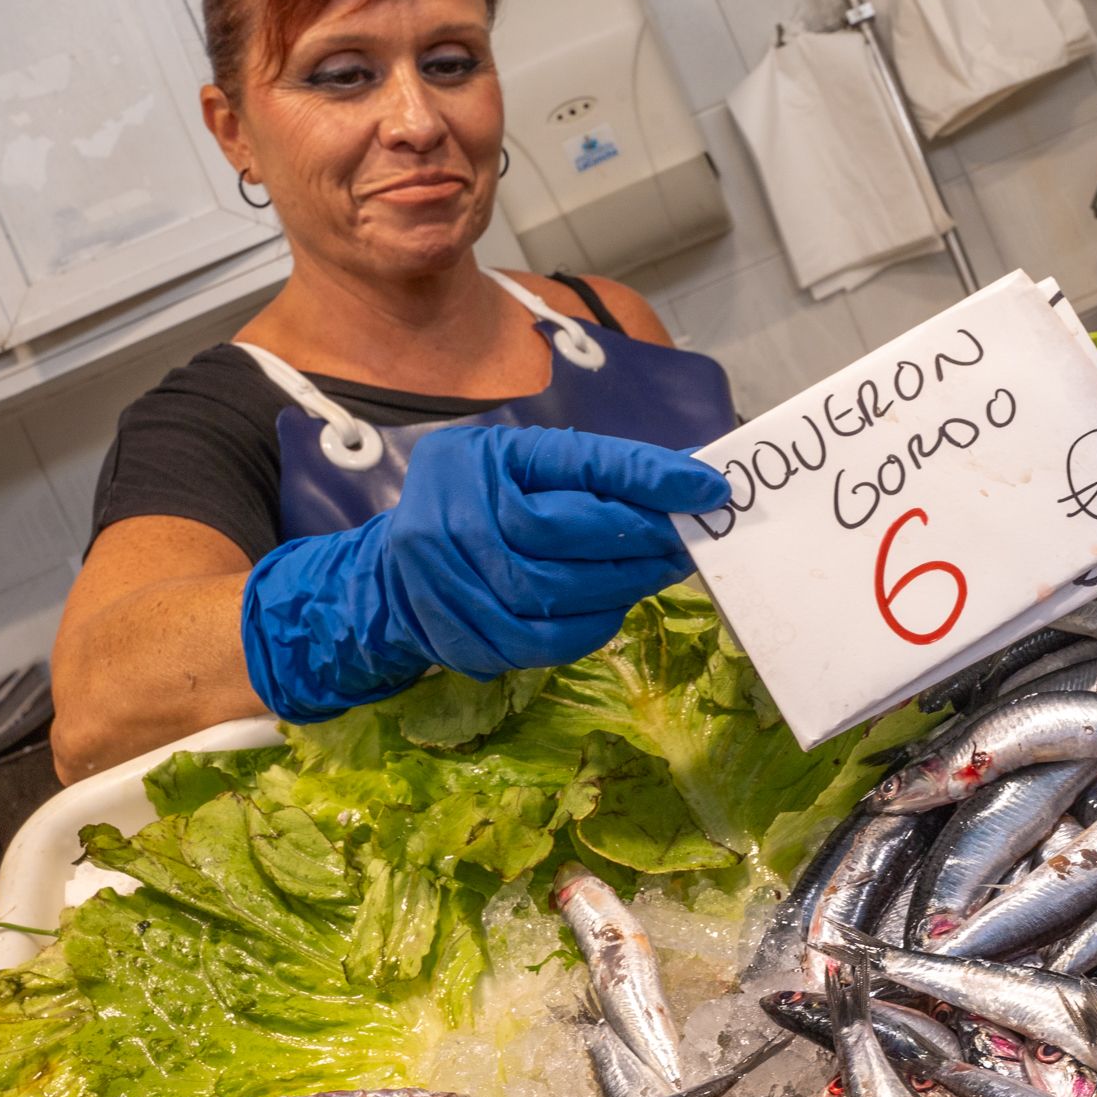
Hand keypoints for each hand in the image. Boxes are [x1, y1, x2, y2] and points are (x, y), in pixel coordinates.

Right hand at [241, 425, 730, 721]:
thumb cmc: (478, 506)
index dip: (649, 476)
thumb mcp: (524, 466)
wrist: (387, 572)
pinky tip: (613, 611)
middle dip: (640, 539)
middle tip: (686, 541)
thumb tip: (690, 475)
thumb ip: (595, 472)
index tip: (708, 487)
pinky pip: (536, 640)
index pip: (580, 462)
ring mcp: (444, 575)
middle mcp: (455, 511)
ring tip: (657, 574)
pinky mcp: (451, 629)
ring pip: (553, 593)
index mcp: (484, 456)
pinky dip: (587, 629)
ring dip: (621, 588)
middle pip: (567, 532)